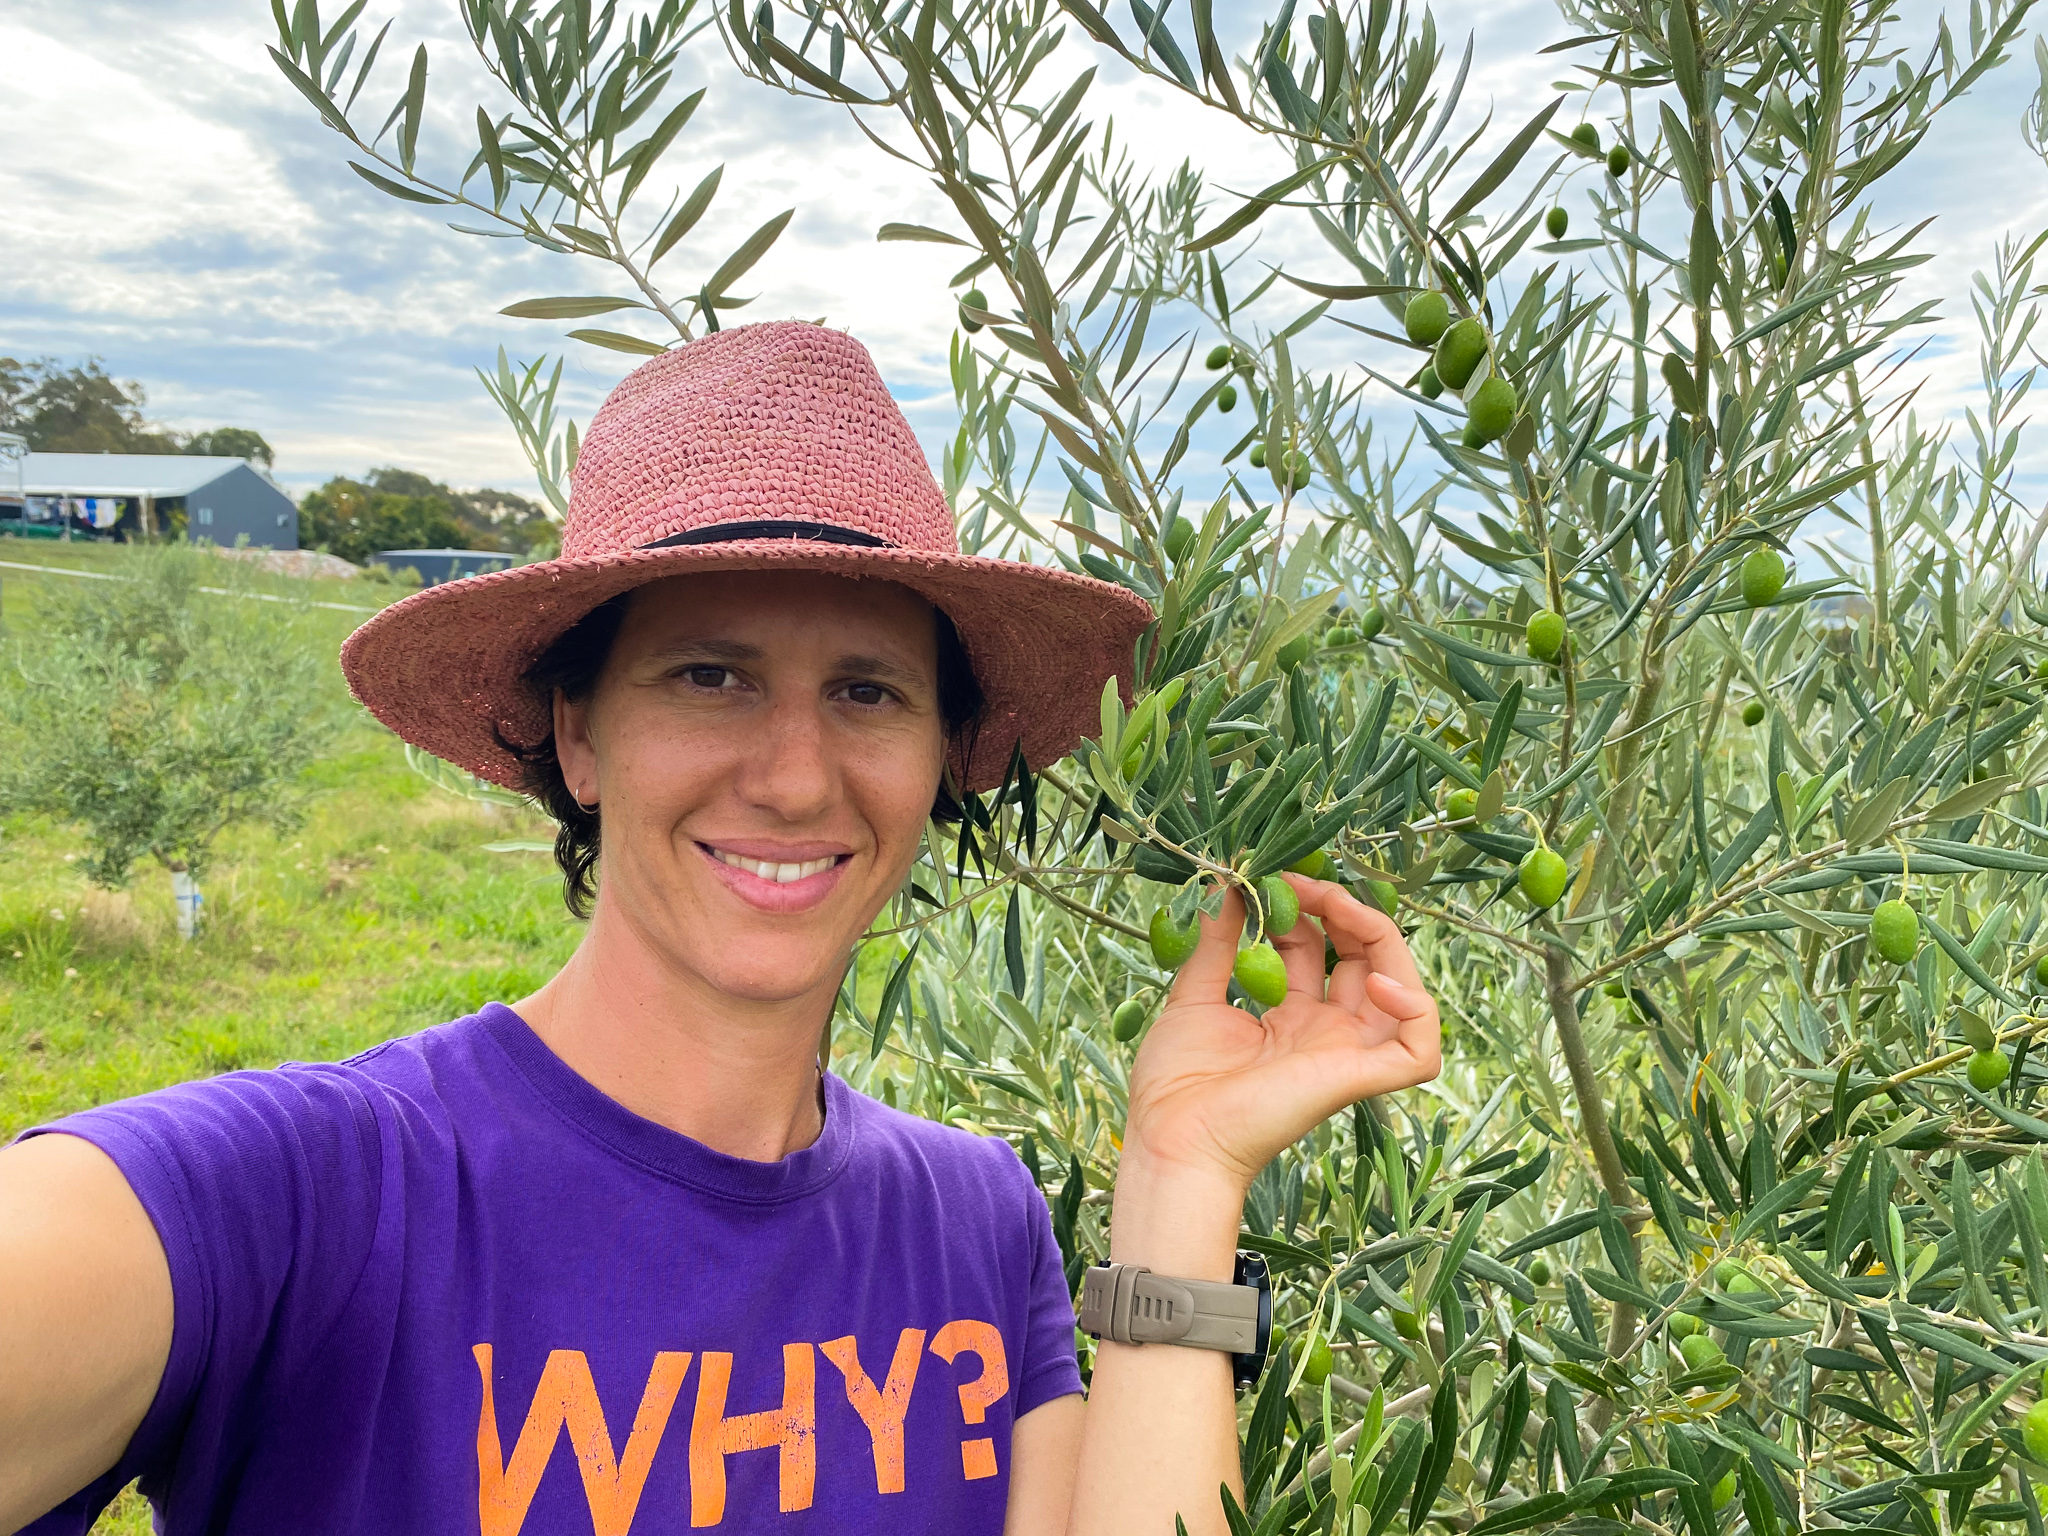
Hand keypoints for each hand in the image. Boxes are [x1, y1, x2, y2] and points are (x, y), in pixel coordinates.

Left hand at [1120, 876, 1441, 1193]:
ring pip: (1402, 990)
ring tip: (1342, 908)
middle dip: (1342, 911)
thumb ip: (1216, 943)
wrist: (1172, 1139)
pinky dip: (1415, 1010)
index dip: (1304, 910)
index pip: (1317, 949)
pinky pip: (1420, 1049)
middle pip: (1363, 959)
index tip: (1274, 879)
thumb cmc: (1176, 1083)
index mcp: (1289, 1017)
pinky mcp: (1358, 1078)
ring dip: (1381, 938)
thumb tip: (1223, 889)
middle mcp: (1324, 1033)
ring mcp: (1346, 1055)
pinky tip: (1375, 980)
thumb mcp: (1193, 995)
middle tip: (1304, 883)